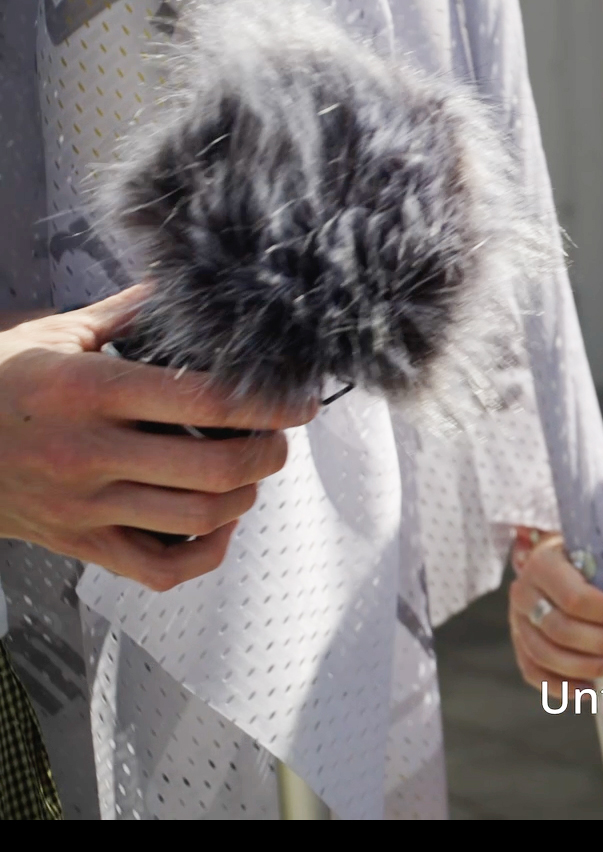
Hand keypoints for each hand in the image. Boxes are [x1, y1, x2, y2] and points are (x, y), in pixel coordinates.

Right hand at [0, 286, 316, 590]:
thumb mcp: (54, 334)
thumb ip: (128, 313)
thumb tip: (190, 283)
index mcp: (90, 391)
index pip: (204, 400)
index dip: (268, 402)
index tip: (299, 399)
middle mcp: (90, 452)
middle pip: (217, 468)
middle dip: (269, 452)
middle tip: (279, 437)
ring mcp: (85, 505)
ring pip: (200, 517)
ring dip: (245, 495)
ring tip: (250, 472)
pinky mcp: (79, 544)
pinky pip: (162, 568)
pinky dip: (206, 551)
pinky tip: (215, 522)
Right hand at [509, 532, 602, 687]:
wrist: (564, 560)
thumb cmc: (592, 559)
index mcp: (544, 563)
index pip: (574, 598)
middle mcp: (523, 592)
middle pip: (559, 630)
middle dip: (601, 643)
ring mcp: (517, 620)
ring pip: (545, 656)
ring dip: (585, 668)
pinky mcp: (520, 643)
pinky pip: (534, 672)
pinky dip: (562, 687)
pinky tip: (590, 690)